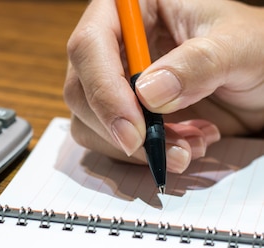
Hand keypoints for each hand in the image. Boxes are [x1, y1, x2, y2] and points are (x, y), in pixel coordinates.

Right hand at [64, 0, 263, 173]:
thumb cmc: (258, 49)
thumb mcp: (241, 46)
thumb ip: (198, 63)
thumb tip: (148, 93)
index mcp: (134, 7)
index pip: (90, 44)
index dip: (103, 89)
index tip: (132, 130)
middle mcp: (115, 43)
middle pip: (80, 89)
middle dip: (117, 128)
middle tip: (158, 150)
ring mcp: (115, 80)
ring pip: (88, 122)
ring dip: (134, 148)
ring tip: (188, 147)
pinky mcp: (121, 113)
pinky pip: (109, 143)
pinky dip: (143, 155)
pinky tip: (184, 145)